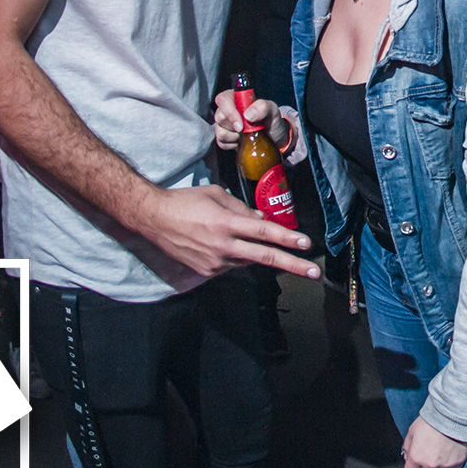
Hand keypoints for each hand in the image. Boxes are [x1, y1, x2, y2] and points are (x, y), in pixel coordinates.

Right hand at [134, 183, 319, 279]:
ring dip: (254, 252)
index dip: (288, 239)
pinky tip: (220, 243)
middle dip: (294, 265)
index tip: (306, 244)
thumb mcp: (216, 194)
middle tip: (314, 273)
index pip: (265, 232)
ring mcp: (214, 262)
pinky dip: (234, 255)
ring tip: (229, 236)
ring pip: (247, 259)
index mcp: (227, 223)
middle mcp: (223, 245)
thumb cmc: (184, 201)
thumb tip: (262, 219)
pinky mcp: (206, 272)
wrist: (152, 218)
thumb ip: (242, 208)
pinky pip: (231, 264)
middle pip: (265, 257)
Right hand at [212, 90, 278, 150]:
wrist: (274, 137)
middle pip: (219, 117)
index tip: (241, 124)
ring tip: (246, 135)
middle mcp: (228, 109)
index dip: (229, 112)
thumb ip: (262, 107)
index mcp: (237, 98)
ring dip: (235, 137)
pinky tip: (242, 141)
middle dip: (234, 127)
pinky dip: (233, 145)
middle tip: (248, 129)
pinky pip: (221, 143)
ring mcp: (224, 124)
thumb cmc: (271, 120)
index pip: (223, 99)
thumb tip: (248, 115)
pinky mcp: (224, 138)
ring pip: (219, 132)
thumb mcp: (272, 110)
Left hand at [402, 416, 466, 467]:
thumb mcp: (412, 430)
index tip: (418, 460)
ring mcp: (444, 466)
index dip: (414, 466)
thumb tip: (407, 457)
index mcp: (416, 457)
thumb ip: (407, 446)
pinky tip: (451, 453)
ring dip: (439, 467)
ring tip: (442, 454)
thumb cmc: (432, 421)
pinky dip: (451, 464)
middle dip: (426, 466)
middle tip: (431, 453)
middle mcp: (430, 465)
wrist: (453, 416)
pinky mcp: (457, 464)